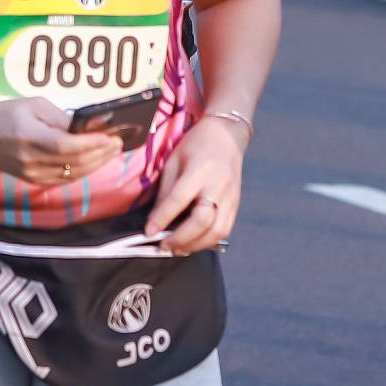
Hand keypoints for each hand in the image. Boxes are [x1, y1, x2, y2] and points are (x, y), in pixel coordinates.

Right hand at [0, 96, 125, 189]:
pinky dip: (82, 171)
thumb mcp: (33, 104)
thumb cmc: (4, 113)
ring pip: (72, 174)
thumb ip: (62, 117)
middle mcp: (29, 160)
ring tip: (111, 151)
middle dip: (100, 153)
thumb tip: (91, 125)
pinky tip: (95, 161)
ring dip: (96, 164)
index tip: (111, 136)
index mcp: (28, 136)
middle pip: (73, 162)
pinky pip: (63, 179)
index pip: (66, 146)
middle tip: (118, 142)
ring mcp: (30, 174)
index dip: (91, 143)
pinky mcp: (32, 180)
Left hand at [146, 114, 246, 253]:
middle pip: (202, 221)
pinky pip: (224, 230)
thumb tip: (155, 219)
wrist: (226, 136)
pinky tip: (194, 242)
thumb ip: (166, 191)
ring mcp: (231, 197)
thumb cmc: (196, 145)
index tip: (148, 232)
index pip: (179, 200)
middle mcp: (218, 186)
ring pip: (217, 231)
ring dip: (196, 245)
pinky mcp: (236, 205)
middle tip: (163, 246)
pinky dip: (208, 241)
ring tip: (177, 249)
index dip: (162, 219)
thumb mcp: (174, 161)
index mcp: (199, 170)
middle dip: (181, 238)